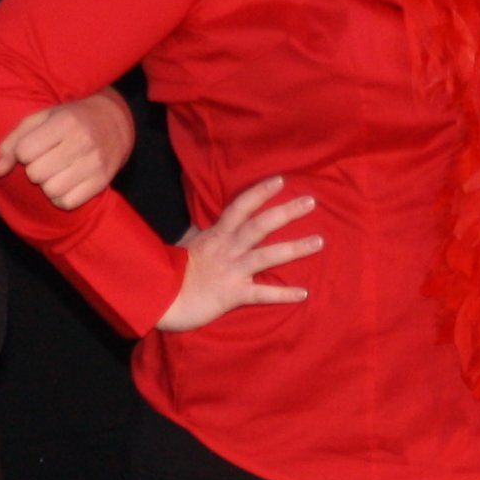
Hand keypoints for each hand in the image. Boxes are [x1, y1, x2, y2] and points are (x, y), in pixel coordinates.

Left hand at [0, 87, 138, 210]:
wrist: (114, 123)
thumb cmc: (69, 119)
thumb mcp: (40, 118)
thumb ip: (13, 142)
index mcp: (65, 121)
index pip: (25, 151)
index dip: (23, 152)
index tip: (34, 146)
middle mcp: (82, 141)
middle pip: (36, 174)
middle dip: (35, 169)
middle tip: (46, 160)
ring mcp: (94, 163)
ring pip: (51, 191)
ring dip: (47, 185)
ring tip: (56, 172)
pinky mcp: (102, 182)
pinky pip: (67, 203)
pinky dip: (61, 197)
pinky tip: (66, 183)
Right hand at [156, 175, 320, 331]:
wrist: (160, 298)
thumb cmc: (171, 271)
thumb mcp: (186, 244)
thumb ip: (200, 233)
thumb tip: (203, 222)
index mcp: (216, 234)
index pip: (240, 206)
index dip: (260, 192)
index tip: (281, 181)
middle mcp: (227, 248)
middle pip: (261, 225)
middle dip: (287, 212)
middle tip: (311, 201)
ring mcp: (232, 270)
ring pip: (268, 255)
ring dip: (295, 248)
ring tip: (319, 241)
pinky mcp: (233, 294)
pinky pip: (262, 293)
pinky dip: (283, 294)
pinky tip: (303, 293)